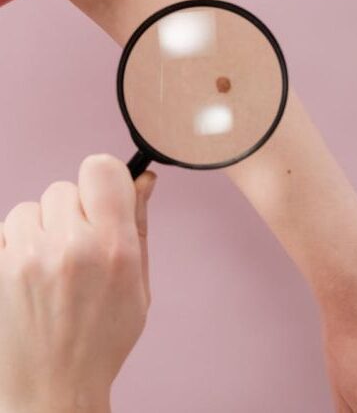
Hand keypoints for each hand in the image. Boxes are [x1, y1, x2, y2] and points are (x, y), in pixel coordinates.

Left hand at [0, 154, 155, 412]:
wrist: (52, 387)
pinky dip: (20, 242)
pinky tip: (29, 273)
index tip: (106, 197)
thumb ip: (139, 225)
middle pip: (66, 186)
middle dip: (76, 211)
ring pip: (33, 205)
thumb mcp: (139, 283)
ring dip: (44, 226)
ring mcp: (26, 257)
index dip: (105, 177)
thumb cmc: (104, 337)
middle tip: (80, 248)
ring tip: (52, 264)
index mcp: (115, 248)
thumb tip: (144, 179)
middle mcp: (71, 246)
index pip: (101, 168)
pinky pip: (9, 228)